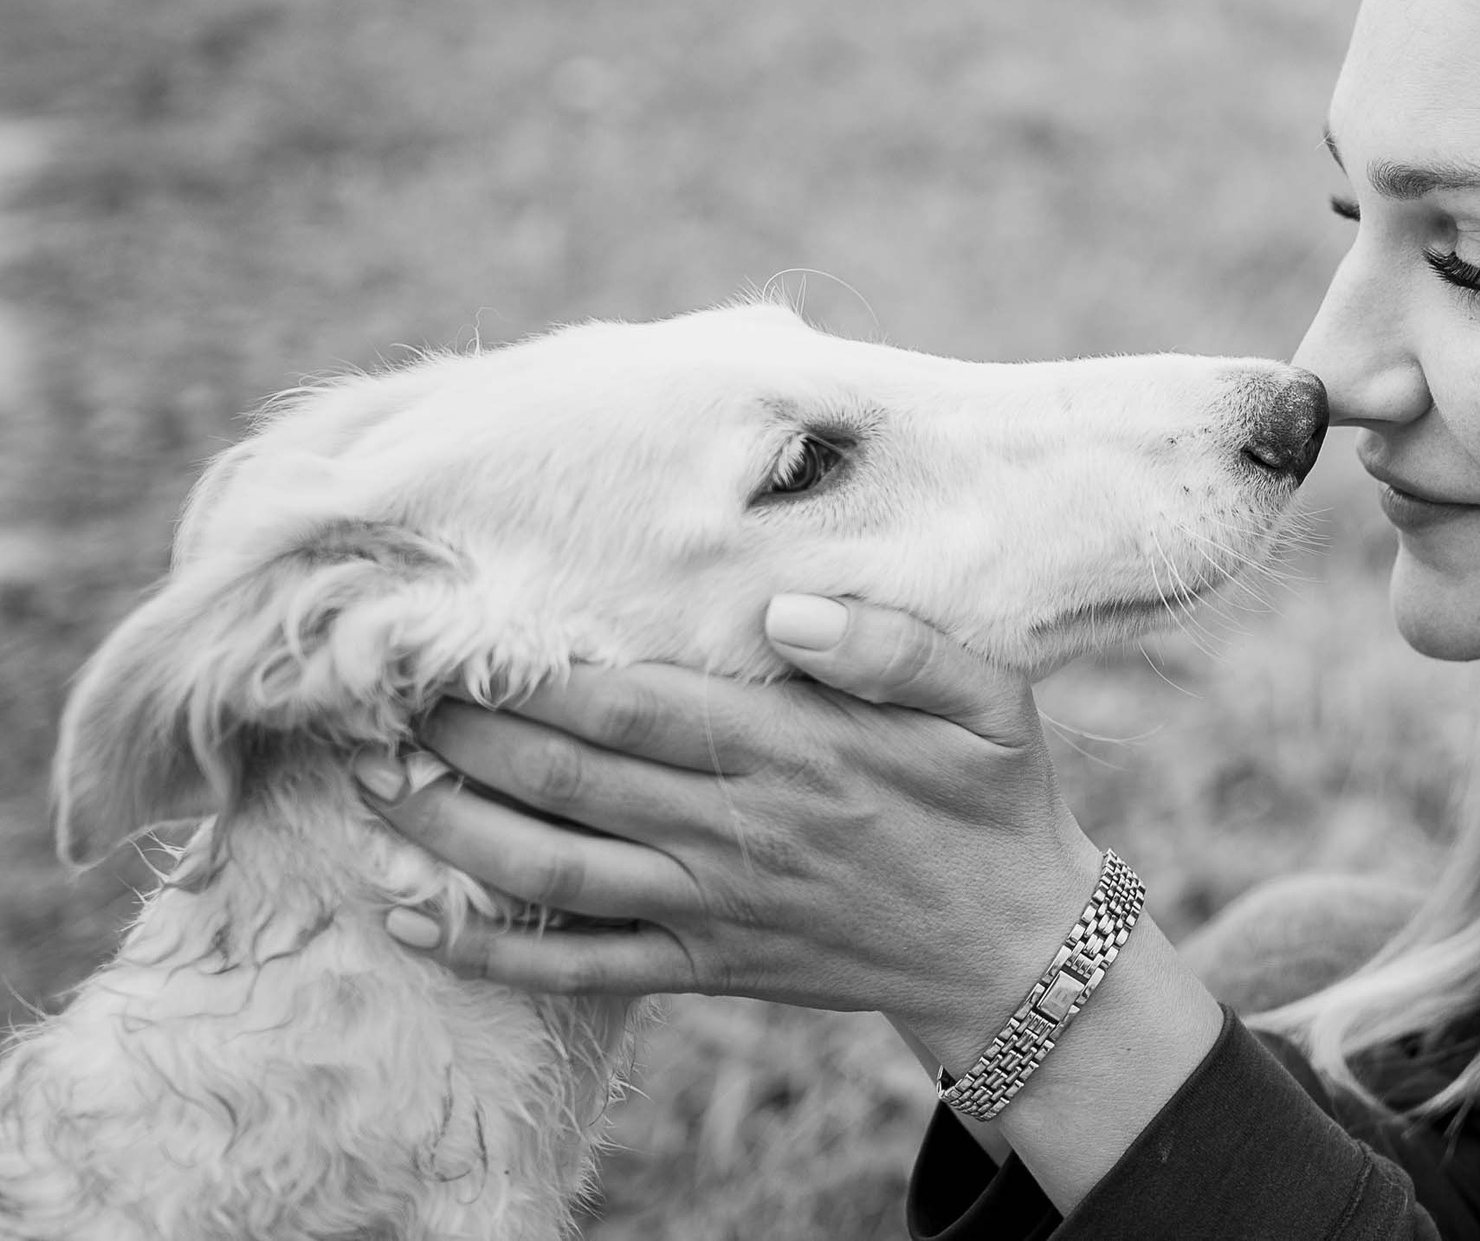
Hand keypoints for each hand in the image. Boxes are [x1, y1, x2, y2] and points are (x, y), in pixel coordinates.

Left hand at [355, 597, 1100, 1055]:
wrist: (1011, 946)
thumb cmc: (995, 801)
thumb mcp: (990, 702)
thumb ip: (896, 646)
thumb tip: (786, 609)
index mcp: (792, 750)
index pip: (631, 702)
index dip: (531, 672)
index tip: (460, 628)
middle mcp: (735, 829)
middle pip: (565, 775)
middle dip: (462, 732)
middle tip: (382, 689)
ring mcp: (711, 905)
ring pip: (549, 868)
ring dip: (450, 827)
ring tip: (373, 782)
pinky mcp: (703, 963)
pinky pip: (578, 966)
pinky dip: (488, 948)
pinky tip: (413, 917)